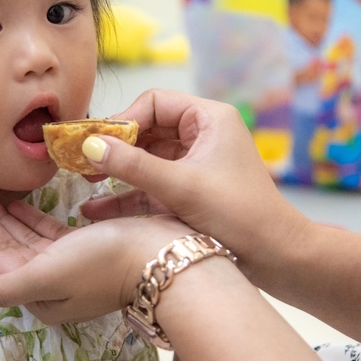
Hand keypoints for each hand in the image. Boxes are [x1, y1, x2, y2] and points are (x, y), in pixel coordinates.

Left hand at [0, 195, 194, 322]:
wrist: (161, 256)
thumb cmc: (103, 263)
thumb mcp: (50, 276)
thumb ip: (9, 285)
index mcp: (39, 295)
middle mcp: (50, 284)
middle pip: (8, 247)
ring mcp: (69, 266)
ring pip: (25, 238)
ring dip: (4, 217)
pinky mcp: (86, 248)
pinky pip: (47, 232)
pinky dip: (30, 218)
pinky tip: (17, 204)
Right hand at [78, 89, 308, 273]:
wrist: (277, 258)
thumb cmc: (239, 214)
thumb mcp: (180, 187)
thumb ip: (132, 166)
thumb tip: (89, 146)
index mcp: (209, 119)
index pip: (154, 103)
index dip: (123, 120)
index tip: (96, 143)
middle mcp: (203, 135)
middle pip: (147, 129)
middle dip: (115, 146)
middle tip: (83, 162)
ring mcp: (196, 164)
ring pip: (147, 158)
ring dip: (118, 170)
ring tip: (86, 183)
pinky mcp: (191, 191)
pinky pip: (152, 184)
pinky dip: (128, 194)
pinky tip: (98, 208)